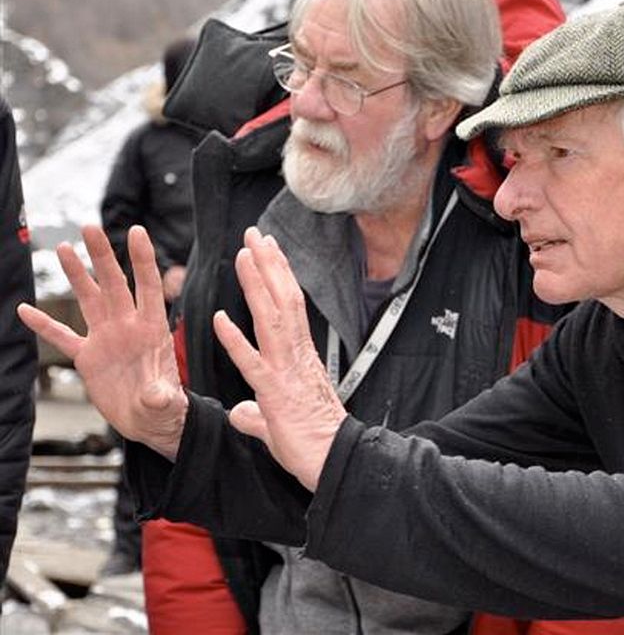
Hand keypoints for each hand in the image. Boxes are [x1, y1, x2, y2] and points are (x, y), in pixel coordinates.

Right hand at [18, 225, 186, 459]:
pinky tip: (25, 309)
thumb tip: (156, 393)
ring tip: (64, 247)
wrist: (151, 422)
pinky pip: (63, 337)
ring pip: (89, 300)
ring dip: (76, 275)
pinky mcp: (88, 358)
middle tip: (89, 226)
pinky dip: (44, 325)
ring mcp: (107, 340)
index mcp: (152, 331)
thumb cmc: (166, 411)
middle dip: (102, 256)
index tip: (137, 231)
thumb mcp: (166, 405)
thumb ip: (161, 396)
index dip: (142, 260)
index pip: (148, 287)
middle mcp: (128, 328)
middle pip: (114, 284)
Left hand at [215, 227, 346, 490]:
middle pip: (283, 300)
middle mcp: (296, 356)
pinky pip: (252, 363)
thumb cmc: (312, 445)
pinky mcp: (275, 394)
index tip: (268, 250)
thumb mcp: (276, 424)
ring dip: (256, 285)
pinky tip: (217, 319)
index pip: (289, 306)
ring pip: (272, 318)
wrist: (333, 462)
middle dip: (269, 265)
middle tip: (256, 234)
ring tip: (244, 254)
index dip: (278, 276)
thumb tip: (241, 413)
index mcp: (300, 357)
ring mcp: (287, 371)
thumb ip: (256, 413)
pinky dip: (235, 341)